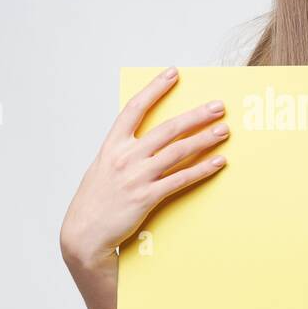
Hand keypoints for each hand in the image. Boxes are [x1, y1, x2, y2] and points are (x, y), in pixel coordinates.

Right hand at [59, 66, 229, 272]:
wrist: (84, 234)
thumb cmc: (94, 201)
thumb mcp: (102, 168)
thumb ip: (123, 151)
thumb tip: (146, 139)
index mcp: (112, 145)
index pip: (135, 108)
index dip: (155, 89)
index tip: (173, 74)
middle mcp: (125, 157)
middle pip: (167, 128)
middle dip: (196, 116)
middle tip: (218, 107)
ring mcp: (136, 177)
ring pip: (178, 151)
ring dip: (204, 139)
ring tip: (223, 131)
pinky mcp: (147, 197)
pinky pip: (181, 179)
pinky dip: (202, 169)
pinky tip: (217, 162)